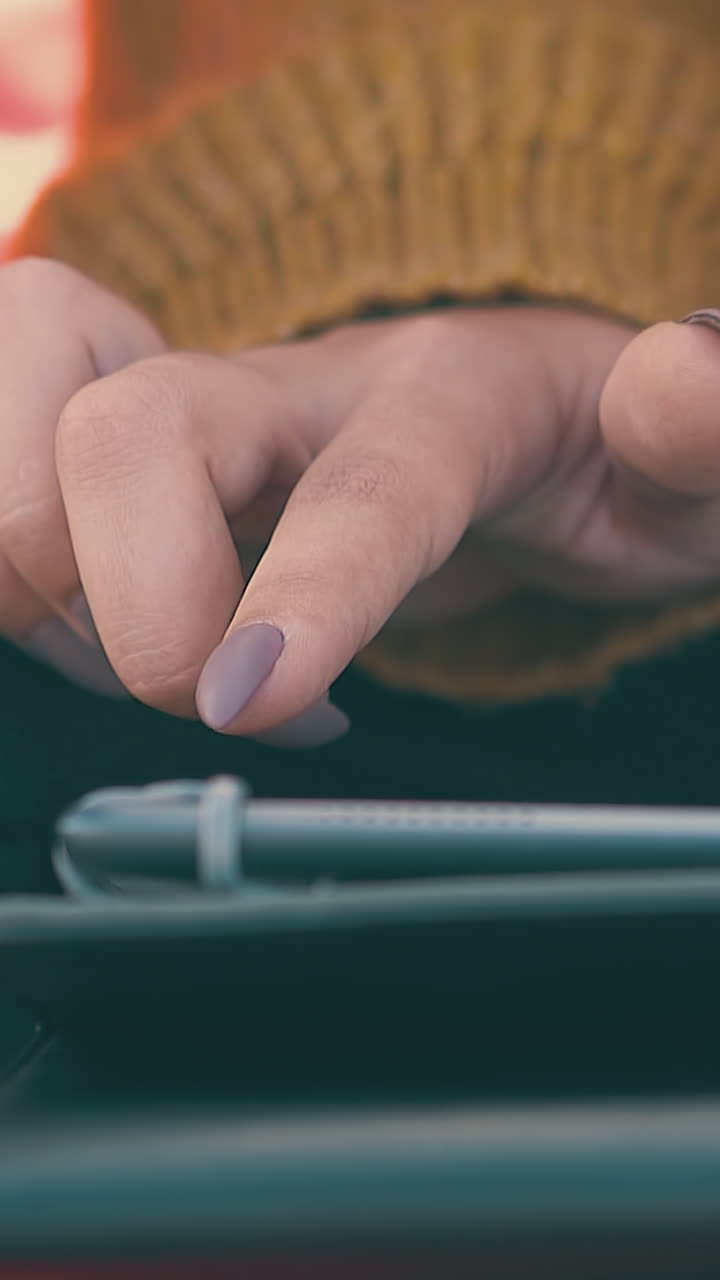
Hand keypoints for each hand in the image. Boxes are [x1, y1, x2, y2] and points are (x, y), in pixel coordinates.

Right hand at [2, 258, 719, 746]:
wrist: (525, 412)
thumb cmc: (602, 456)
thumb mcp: (683, 473)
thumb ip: (700, 432)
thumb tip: (683, 375)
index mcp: (454, 392)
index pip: (360, 485)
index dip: (294, 593)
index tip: (235, 708)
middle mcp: (308, 384)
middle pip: (131, 430)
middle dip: (121, 596)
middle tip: (213, 698)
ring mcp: (220, 414)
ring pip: (40, 438)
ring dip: (50, 581)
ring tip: (173, 664)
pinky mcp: (162, 456)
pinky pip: (27, 482)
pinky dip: (39, 581)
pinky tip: (135, 635)